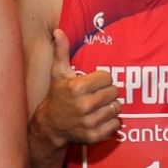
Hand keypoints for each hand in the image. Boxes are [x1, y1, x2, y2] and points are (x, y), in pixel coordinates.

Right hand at [36, 29, 119, 144]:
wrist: (51, 125)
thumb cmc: (57, 95)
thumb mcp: (58, 73)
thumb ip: (61, 51)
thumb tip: (58, 31)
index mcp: (78, 88)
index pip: (108, 78)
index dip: (102, 79)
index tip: (94, 83)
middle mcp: (85, 105)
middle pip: (114, 92)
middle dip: (108, 92)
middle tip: (97, 94)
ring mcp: (90, 122)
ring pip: (116, 108)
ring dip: (110, 106)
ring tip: (99, 106)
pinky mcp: (94, 135)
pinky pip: (116, 124)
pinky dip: (112, 121)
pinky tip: (100, 117)